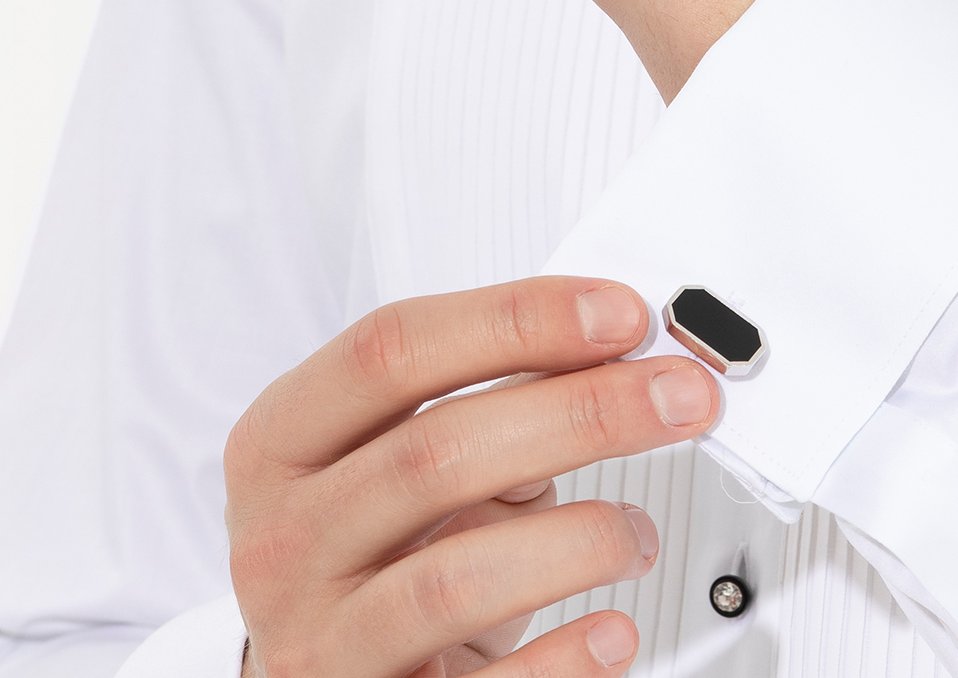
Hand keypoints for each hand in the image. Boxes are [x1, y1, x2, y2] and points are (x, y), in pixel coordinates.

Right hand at [228, 276, 719, 677]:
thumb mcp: (395, 457)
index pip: (390, 350)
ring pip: (456, 578)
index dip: (514, 320)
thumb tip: (616, 353)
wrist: (322, 673)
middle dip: (581, 413)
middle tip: (678, 398)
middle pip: (437, 452)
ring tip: (638, 533)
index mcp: (280, 445)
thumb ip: (488, 401)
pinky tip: (614, 631)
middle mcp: (283, 542)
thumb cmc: (372, 548)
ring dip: (578, 541)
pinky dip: (562, 660)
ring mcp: (318, 640)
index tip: (619, 315)